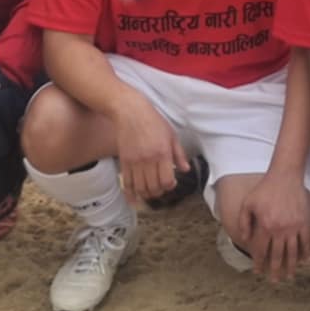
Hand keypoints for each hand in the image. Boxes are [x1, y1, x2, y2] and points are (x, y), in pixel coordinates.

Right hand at [112, 90, 189, 204]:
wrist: (130, 112)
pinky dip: (130, 194)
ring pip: (140, 188)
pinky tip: (134, 199)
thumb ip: (179, 154)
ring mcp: (134, 162)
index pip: (167, 180)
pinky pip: (126, 183)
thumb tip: (185, 169)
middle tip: (161, 188)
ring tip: (150, 191)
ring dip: (146, 194)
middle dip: (159, 192)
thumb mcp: (171, 135)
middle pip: (154, 187)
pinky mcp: (124, 162)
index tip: (172, 182)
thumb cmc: (153, 121)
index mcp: (162, 153)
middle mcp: (148, 160)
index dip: (171, 186)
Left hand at [236, 172, 309, 282]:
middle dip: (275, 270)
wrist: (285, 175)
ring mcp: (293, 227)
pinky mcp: (303, 222)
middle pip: (278, 256)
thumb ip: (244, 222)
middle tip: (275, 280)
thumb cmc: (265, 189)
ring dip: (291, 266)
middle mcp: (280, 229)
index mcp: (265, 226)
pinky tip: (304, 260)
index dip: (259, 263)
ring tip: (289, 276)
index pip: (261, 251)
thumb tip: (244, 239)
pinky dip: (305, 252)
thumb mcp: (248, 203)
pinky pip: (305, 241)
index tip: (257, 271)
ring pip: (292, 252)